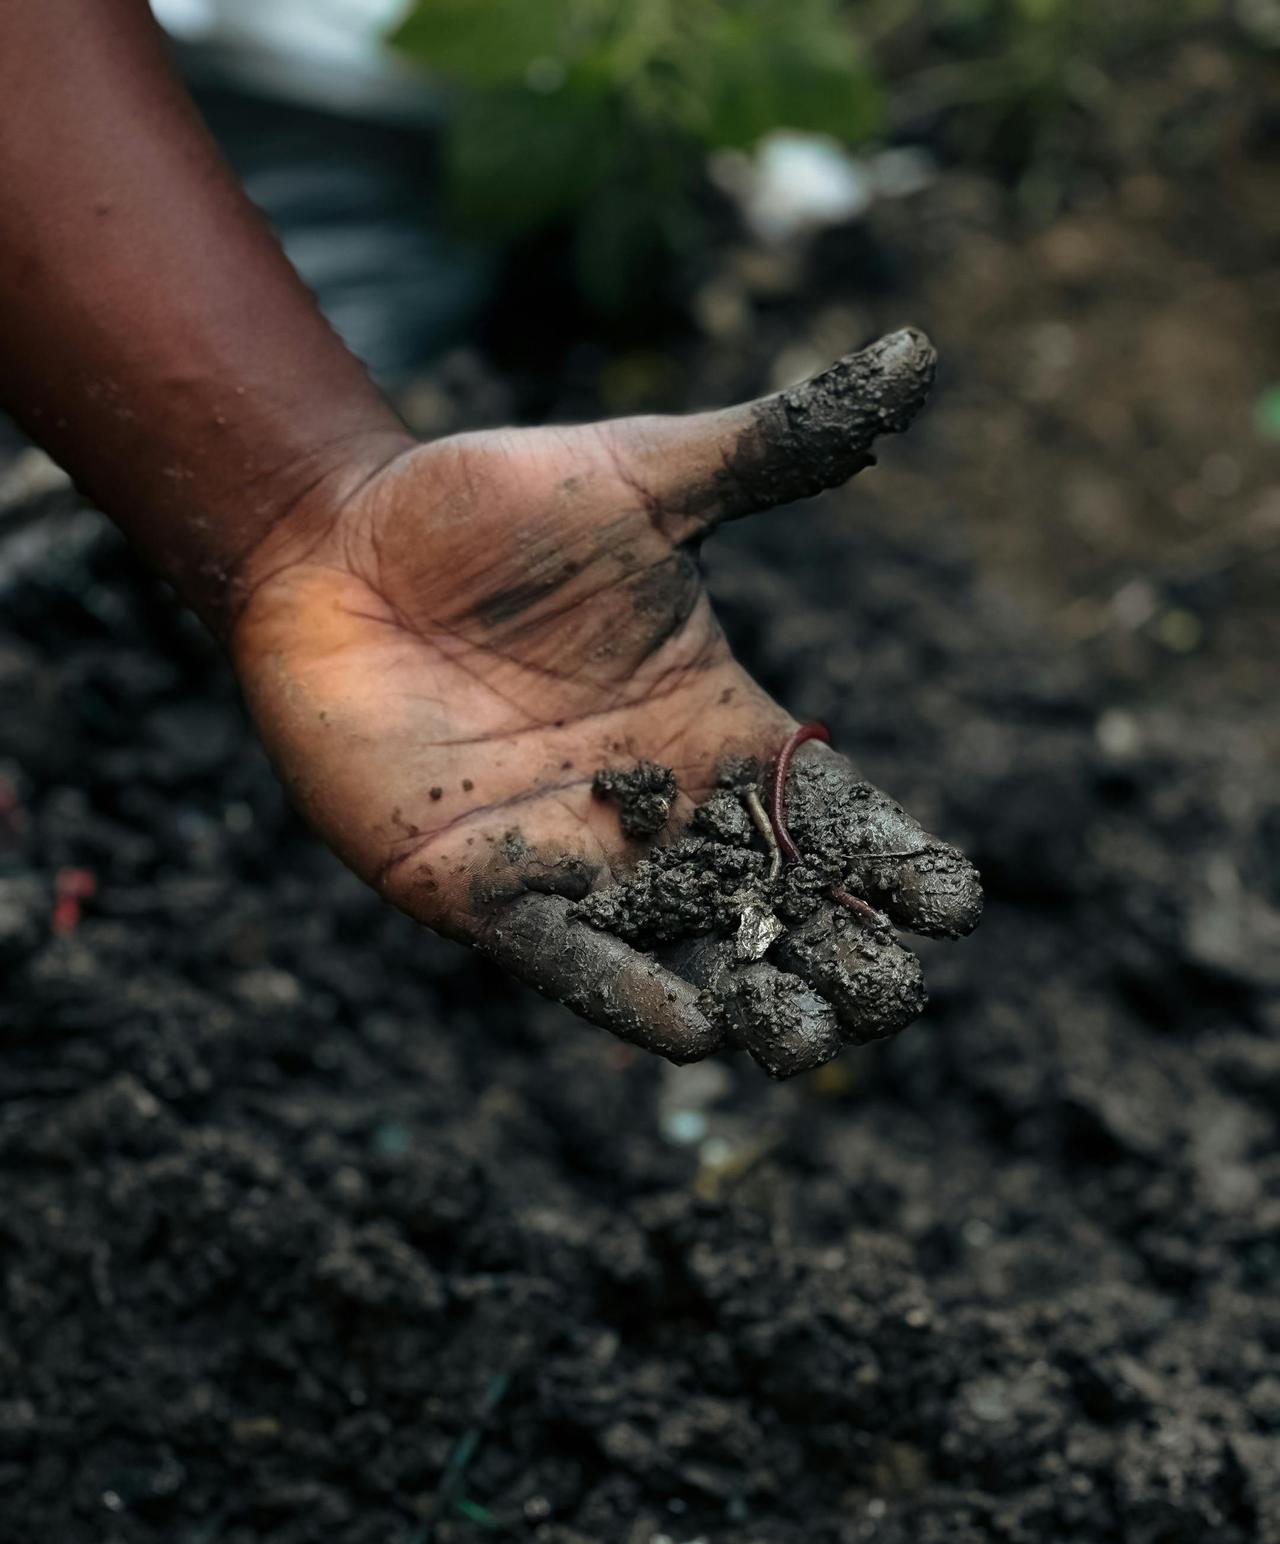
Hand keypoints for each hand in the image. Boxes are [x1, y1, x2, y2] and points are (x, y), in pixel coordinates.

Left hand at [230, 331, 980, 1075]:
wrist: (331, 548)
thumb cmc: (486, 511)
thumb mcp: (643, 474)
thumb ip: (774, 448)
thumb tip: (921, 354)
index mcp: (719, 727)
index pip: (833, 815)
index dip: (897, 861)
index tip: (953, 901)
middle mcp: (662, 809)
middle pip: (779, 907)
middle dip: (842, 955)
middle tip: (892, 989)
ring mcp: (577, 856)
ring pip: (689, 953)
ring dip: (757, 1002)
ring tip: (806, 1033)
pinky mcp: (483, 888)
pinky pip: (569, 957)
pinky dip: (629, 995)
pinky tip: (692, 1031)